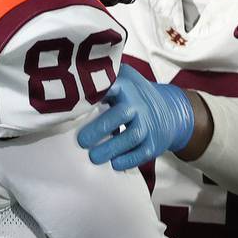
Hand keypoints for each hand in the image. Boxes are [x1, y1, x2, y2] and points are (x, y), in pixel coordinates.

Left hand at [77, 64, 194, 170]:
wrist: (169, 110)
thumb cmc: (133, 94)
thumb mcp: (123, 77)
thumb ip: (101, 75)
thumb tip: (68, 74)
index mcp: (125, 86)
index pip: (111, 86)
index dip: (95, 94)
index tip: (77, 104)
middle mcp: (137, 104)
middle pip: (122, 113)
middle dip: (101, 128)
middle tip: (81, 141)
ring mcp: (147, 124)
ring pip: (132, 136)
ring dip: (112, 148)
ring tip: (94, 157)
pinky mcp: (153, 142)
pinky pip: (142, 153)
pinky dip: (128, 160)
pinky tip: (114, 163)